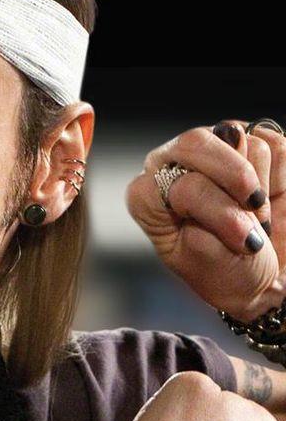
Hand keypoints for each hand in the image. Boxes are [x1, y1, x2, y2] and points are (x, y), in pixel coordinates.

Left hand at [125, 119, 285, 320]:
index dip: (210, 204)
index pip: (171, 178)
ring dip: (260, 186)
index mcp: (147, 196)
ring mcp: (213, 151)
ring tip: (255, 216)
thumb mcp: (207, 253)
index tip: (238, 236)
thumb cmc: (226, 272)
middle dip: (235, 179)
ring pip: (242, 140)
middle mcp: (173, 165)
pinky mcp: (252, 143)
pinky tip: (268, 196)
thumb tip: (233, 142)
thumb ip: (209, 204)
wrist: (266, 280)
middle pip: (195, 142)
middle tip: (254, 210)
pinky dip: (280, 176)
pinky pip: (273, 143)